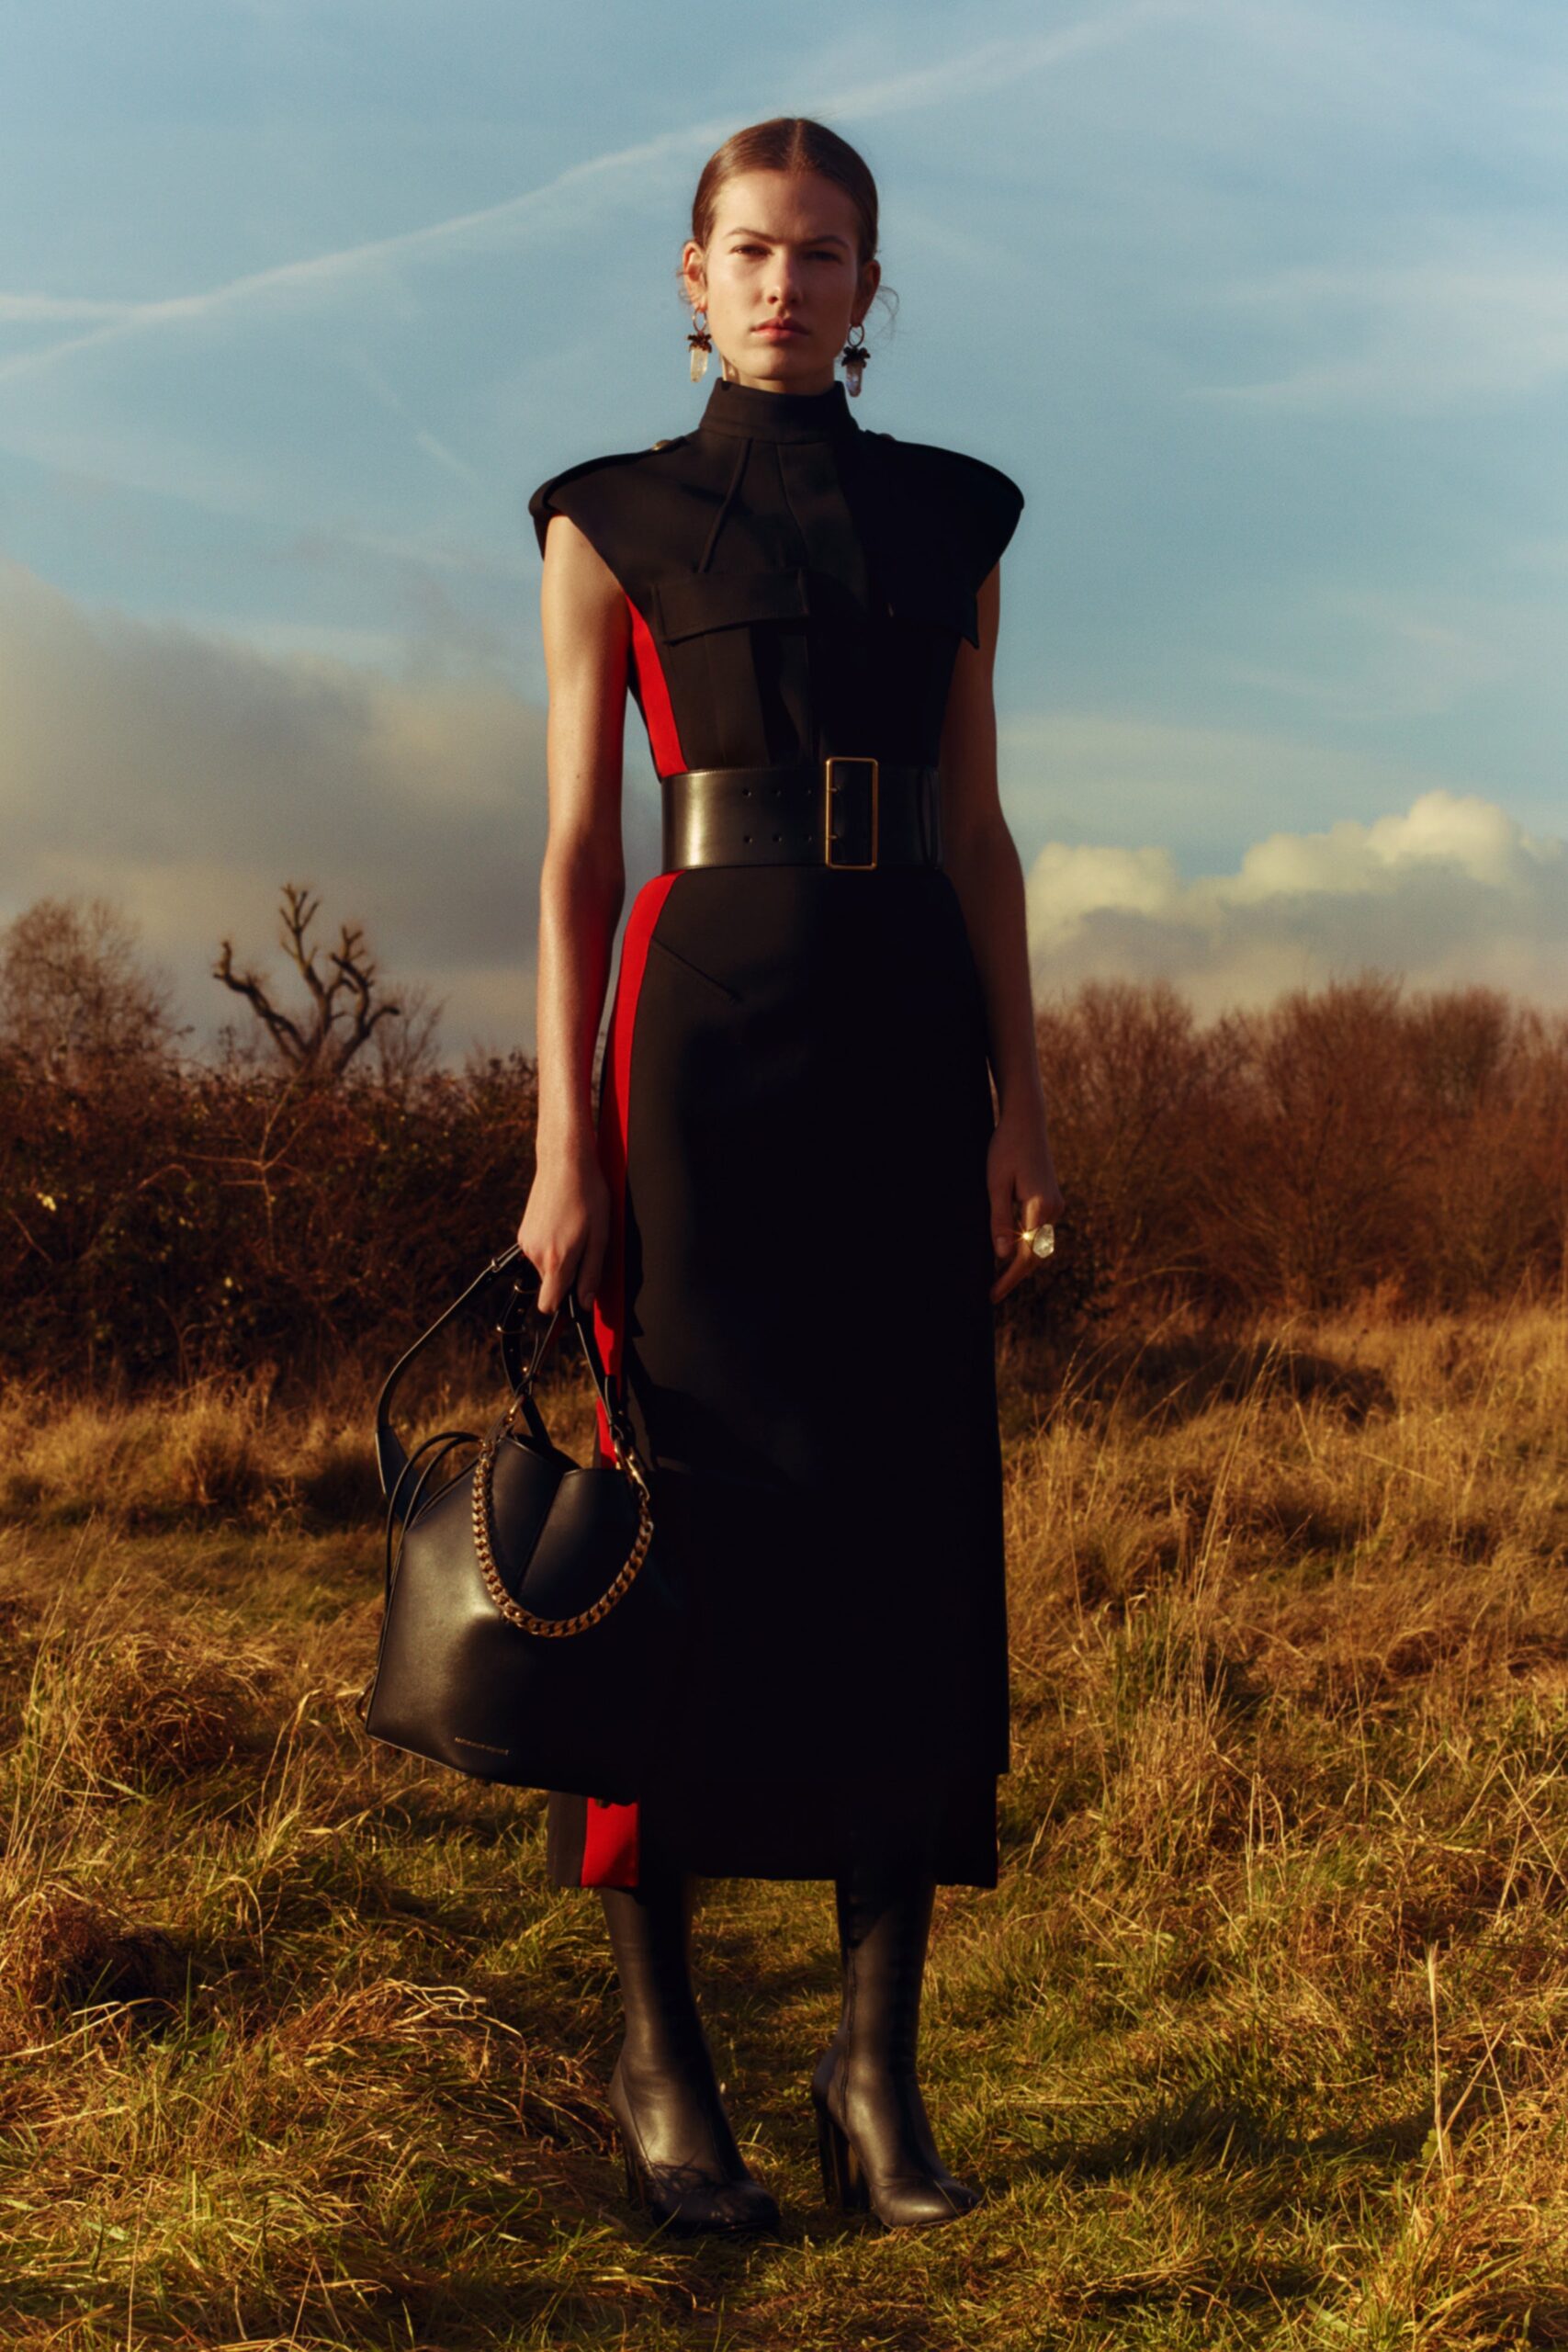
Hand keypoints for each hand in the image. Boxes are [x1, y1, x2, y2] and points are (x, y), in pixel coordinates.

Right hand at [516, 1143, 610, 1316]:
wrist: (564, 1163)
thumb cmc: (588, 1196)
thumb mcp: (600, 1237)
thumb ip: (591, 1274)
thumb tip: (584, 1303)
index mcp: (556, 1259)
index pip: (548, 1304)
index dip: (564, 1304)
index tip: (578, 1295)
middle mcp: (535, 1254)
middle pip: (550, 1285)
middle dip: (567, 1275)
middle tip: (586, 1248)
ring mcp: (526, 1242)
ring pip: (545, 1268)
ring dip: (560, 1259)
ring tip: (577, 1231)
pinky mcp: (524, 1231)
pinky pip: (539, 1252)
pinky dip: (552, 1246)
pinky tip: (565, 1224)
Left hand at [987, 1106, 1065, 1305]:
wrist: (1026, 1122)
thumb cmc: (1006, 1149)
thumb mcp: (995, 1184)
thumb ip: (999, 1220)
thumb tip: (1001, 1256)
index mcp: (1040, 1206)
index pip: (1026, 1255)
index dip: (1009, 1278)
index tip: (993, 1295)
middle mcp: (1054, 1209)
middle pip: (1036, 1255)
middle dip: (1014, 1275)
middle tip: (992, 1295)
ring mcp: (1057, 1206)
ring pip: (1039, 1245)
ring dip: (1020, 1262)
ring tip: (998, 1280)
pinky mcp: (1053, 1201)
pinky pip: (1039, 1232)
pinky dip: (1025, 1246)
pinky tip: (1008, 1253)